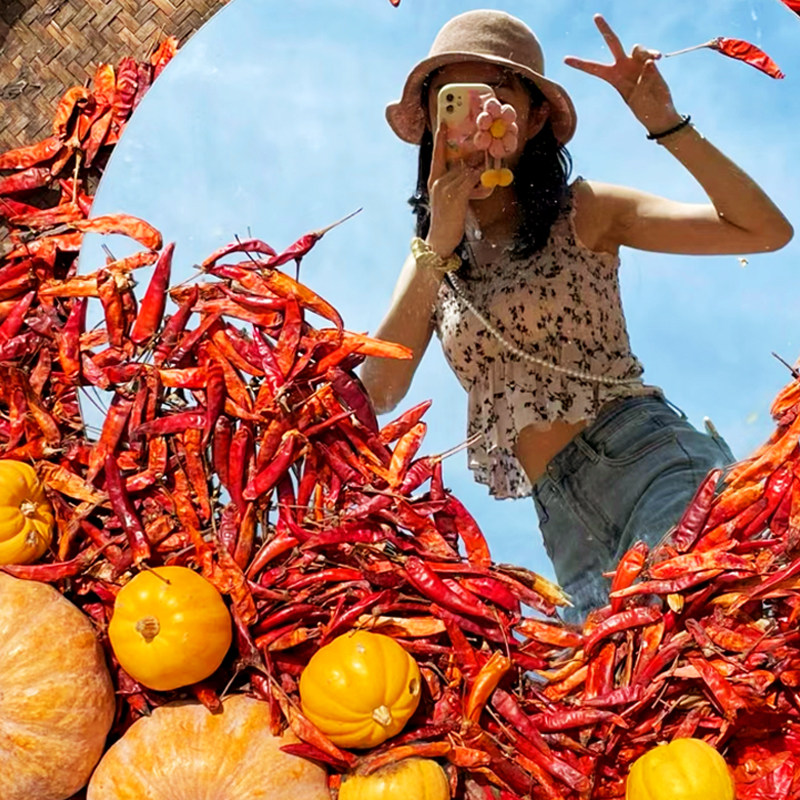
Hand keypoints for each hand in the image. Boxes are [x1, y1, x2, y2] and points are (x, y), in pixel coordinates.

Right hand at [426, 123, 482, 258]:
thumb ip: (457, 184)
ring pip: (467, 169)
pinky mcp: (454, 195)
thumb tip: (473, 172)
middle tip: (485, 146)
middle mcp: (437, 181)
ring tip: (490, 168)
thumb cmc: (447, 220)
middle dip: (473, 155)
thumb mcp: (449, 199)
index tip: (443, 122)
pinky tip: (488, 182)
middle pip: (458, 160)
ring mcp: (444, 187)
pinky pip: (471, 180)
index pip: (437, 155)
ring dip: (481, 169)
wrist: (440, 239)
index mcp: (434, 180)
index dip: (440, 138)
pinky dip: (481, 179)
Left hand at [564, 15, 680, 133]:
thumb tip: (649, 63)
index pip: (594, 69)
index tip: (565, 59)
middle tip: (596, 15)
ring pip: (636, 47)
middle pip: (613, 42)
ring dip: (644, 53)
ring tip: (653, 62)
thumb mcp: (640, 100)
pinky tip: (658, 59)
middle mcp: (623, 66)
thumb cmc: (645, 110)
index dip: (580, 64)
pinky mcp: (649, 62)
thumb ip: (645, 81)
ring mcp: (636, 62)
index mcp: (613, 78)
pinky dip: (653, 54)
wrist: (658, 112)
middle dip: (605, 29)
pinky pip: (650, 54)